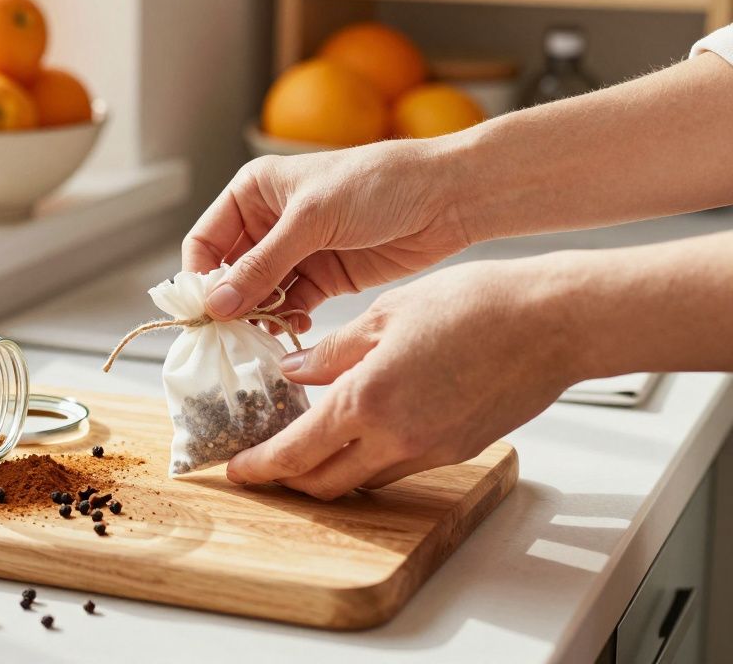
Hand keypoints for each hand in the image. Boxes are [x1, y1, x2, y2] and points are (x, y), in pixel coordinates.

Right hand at [183, 139, 472, 329]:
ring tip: (267, 337)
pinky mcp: (325, 276)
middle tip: (234, 335)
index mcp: (254, 193)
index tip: (205, 313)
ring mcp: (297, 252)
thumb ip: (262, 265)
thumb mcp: (311, 220)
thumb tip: (217, 304)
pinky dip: (288, 322)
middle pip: (229, 274)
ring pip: (259, 295)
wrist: (447, 197)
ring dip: (260, 318)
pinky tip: (296, 330)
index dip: (200, 277)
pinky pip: (292, 307)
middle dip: (230, 304)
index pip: (205, 242)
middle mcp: (269, 223)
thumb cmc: (378, 184)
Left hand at [225, 257, 584, 498]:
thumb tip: (293, 372)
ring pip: (363, 479)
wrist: (551, 322)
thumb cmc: (475, 305)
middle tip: (264, 465)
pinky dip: (371, 458)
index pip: (296, 454)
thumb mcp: (385, 314)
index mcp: (368, 401)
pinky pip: (399, 467)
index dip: (260, 468)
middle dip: (288, 480)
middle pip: (325, 483)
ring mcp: (431, 451)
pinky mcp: (457, 450)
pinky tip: (365, 429)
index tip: (236, 471)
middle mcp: (397, 439)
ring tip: (310, 443)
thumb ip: (332, 351)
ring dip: (331, 471)